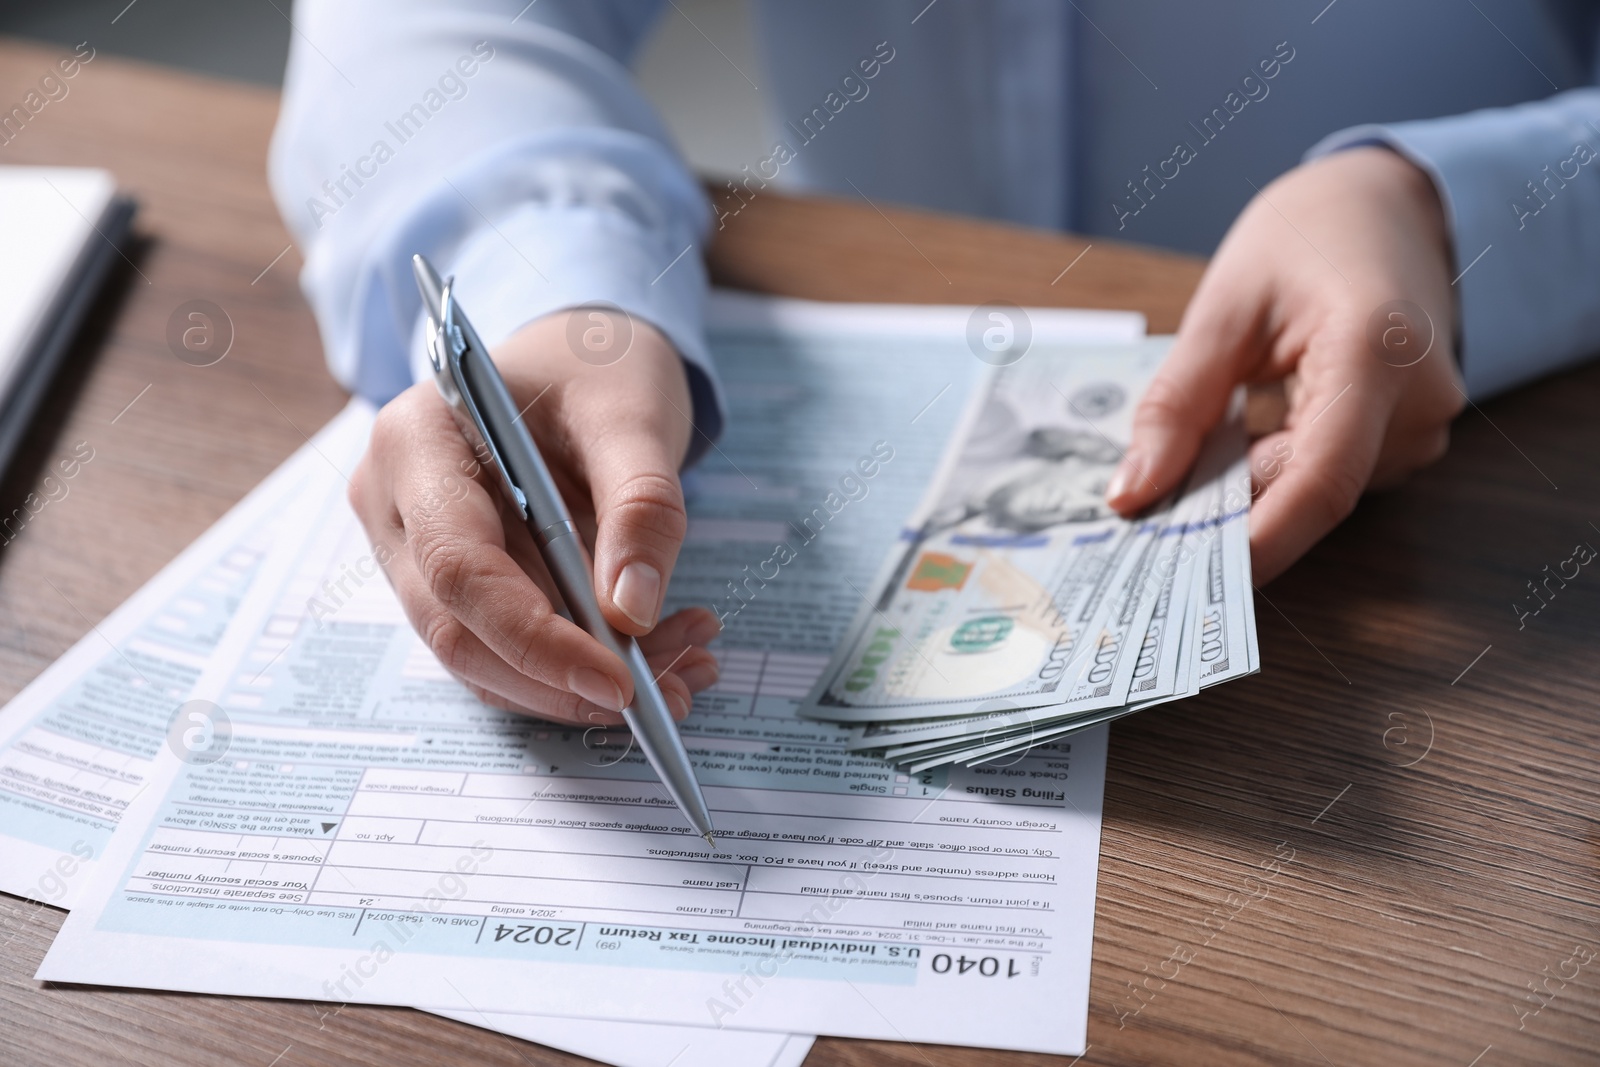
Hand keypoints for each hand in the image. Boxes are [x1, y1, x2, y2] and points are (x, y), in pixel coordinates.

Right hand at [350, 308, 719, 724]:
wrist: (580, 355)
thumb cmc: (597, 364)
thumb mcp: (635, 416)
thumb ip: (640, 507)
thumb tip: (634, 614)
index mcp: (416, 439)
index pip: (459, 568)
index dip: (535, 639)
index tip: (619, 682)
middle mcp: (395, 501)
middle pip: (460, 629)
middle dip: (566, 676)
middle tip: (674, 686)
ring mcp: (413, 547)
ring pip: (484, 655)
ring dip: (581, 682)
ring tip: (687, 665)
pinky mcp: (453, 581)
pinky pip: (507, 646)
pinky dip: (581, 665)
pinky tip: (660, 654)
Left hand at [1106, 146, 1465, 580]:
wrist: (1389, 202)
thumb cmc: (1305, 236)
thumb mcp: (1220, 308)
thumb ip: (1175, 406)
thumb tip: (1131, 496)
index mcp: (1375, 352)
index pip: (1319, 481)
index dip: (1254, 542)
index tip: (1183, 577)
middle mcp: (1418, 402)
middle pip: (1308, 491)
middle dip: (1224, 506)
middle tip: (1146, 504)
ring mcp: (1424, 426)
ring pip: (1314, 490)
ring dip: (1247, 482)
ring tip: (1201, 438)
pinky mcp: (1409, 438)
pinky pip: (1329, 475)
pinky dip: (1273, 468)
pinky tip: (1242, 433)